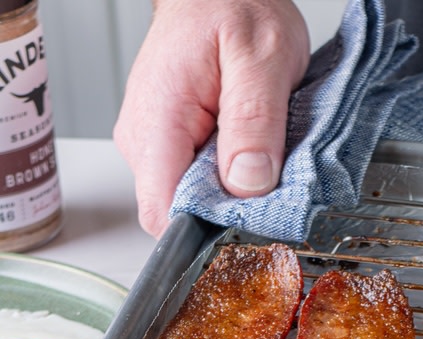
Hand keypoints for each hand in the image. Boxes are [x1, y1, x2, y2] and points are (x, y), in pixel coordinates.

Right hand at [114, 0, 310, 236]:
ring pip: (197, 201)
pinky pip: (205, 182)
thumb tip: (248, 184)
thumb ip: (254, 122)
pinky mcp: (178, 145)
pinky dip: (235, 177)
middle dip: (231, 213)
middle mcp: (148, 141)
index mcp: (157, 122)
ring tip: (265, 155)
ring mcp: (159, 144)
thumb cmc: (235, 5)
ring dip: (237, 193)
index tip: (249, 225)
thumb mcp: (261, 58)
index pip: (162, 213)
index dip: (206, 231)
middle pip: (183, 214)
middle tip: (273, 183)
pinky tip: (254, 152)